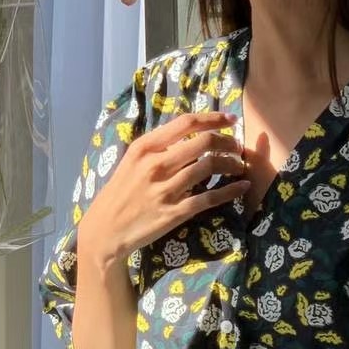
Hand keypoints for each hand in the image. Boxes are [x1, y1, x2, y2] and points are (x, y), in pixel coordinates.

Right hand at [76, 109, 249, 268]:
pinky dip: (231, 190)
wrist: (106, 229)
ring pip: (210, 167)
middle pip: (204, 143)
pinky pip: (210, 197)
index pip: (186, 123)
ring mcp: (166, 189)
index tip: (232, 119)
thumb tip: (191, 135)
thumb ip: (159, 147)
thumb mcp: (132, 161)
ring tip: (239, 166)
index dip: (214, 119)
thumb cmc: (121, 192)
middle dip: (228, 142)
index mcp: (145, 147)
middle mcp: (156, 164)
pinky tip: (242, 186)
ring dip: (232, 164)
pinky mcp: (175, 212)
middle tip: (237, 147)